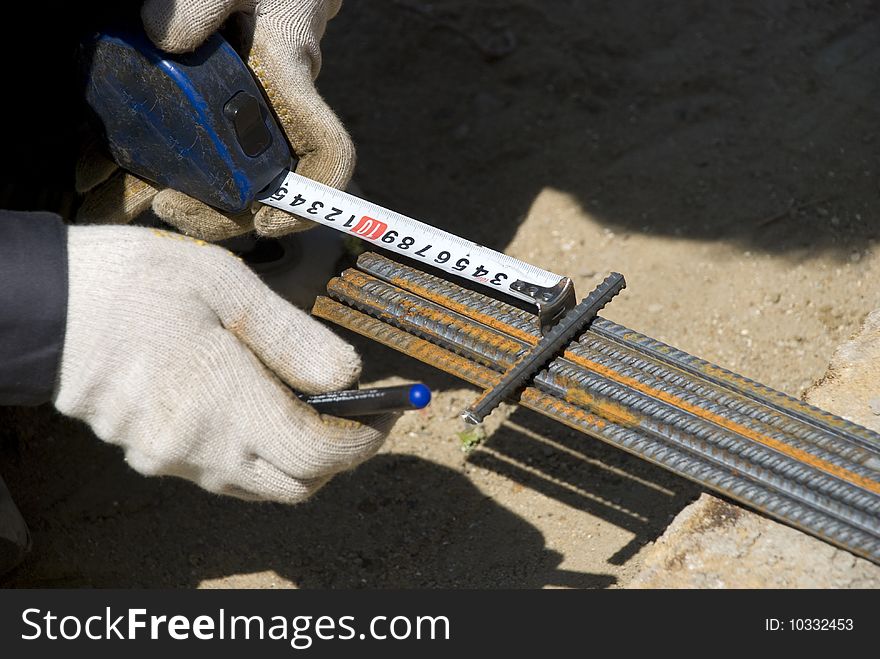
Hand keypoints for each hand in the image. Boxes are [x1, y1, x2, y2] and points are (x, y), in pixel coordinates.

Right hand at [54, 225, 391, 501]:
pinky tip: (257, 408)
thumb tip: (349, 377)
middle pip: (297, 484)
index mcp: (223, 403)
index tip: (388, 409)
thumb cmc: (134, 284)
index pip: (320, 453)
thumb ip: (294, 338)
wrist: (45, 304)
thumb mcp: (227, 287)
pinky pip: (222, 475)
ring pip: (261, 485)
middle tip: (358, 413)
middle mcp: (200, 449)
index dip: (365, 438)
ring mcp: (171, 460)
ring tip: (310, 404)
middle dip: (339, 455)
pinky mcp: (150, 456)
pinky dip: (257, 454)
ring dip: (299, 458)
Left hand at [76, 0, 353, 240]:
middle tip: (164, 205)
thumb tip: (163, 37)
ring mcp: (243, 123)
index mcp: (291, 83)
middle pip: (262, 189)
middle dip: (217, 214)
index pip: (327, 152)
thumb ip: (202, 3)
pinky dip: (143, 169)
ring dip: (169, 197)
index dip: (312, 199)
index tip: (268, 222)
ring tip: (109, 199)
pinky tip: (98, 171)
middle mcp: (274, 116)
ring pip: (218, 180)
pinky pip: (184, 154)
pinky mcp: (211, 117)